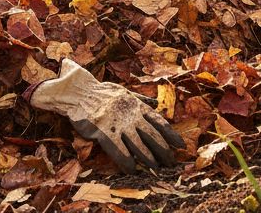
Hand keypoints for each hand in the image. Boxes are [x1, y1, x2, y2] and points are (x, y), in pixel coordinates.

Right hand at [30, 58, 184, 171]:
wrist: (80, 92)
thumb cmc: (103, 92)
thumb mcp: (125, 91)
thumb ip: (141, 99)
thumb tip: (156, 103)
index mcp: (136, 105)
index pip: (158, 121)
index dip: (170, 134)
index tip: (180, 144)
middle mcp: (130, 114)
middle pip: (151, 134)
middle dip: (163, 149)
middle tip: (172, 161)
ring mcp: (117, 123)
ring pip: (137, 143)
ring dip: (148, 157)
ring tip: (157, 167)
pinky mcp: (103, 131)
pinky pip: (117, 149)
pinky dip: (126, 160)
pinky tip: (133, 169)